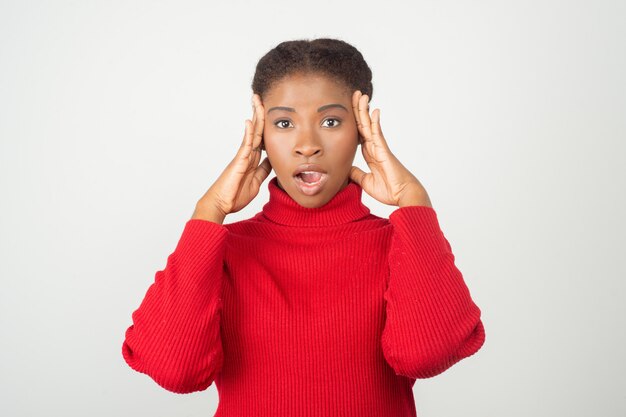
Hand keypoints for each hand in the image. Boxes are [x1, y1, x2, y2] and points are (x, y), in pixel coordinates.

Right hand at [194, 93, 272, 217]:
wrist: (221, 204)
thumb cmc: (235, 195)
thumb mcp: (256, 181)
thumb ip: (263, 170)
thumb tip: (272, 161)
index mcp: (252, 159)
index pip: (262, 138)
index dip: (266, 125)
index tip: (271, 113)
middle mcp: (247, 154)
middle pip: (257, 130)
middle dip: (260, 114)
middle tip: (261, 97)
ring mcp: (242, 156)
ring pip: (252, 133)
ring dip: (256, 116)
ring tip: (257, 100)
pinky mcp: (239, 161)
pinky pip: (246, 145)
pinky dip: (249, 133)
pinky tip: (250, 121)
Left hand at [349, 90, 432, 207]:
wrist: (403, 196)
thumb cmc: (389, 190)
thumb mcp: (366, 182)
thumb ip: (356, 174)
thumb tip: (346, 169)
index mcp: (369, 154)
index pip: (358, 134)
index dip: (353, 122)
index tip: (348, 110)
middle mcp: (374, 148)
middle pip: (363, 125)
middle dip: (358, 110)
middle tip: (355, 95)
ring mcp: (380, 148)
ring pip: (369, 126)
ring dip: (364, 111)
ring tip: (362, 96)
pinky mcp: (385, 151)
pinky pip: (378, 134)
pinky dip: (375, 123)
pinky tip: (373, 111)